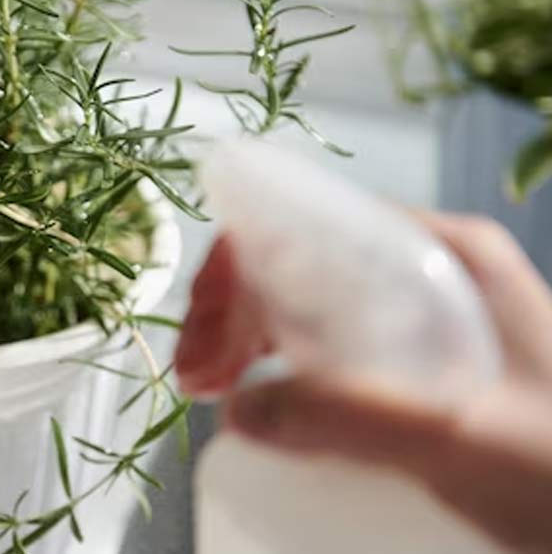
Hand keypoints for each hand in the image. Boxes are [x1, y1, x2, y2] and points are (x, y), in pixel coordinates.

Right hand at [177, 213, 551, 552]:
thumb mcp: (461, 438)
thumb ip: (348, 416)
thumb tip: (242, 408)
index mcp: (443, 255)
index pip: (305, 223)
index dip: (236, 273)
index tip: (206, 345)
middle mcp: (432, 274)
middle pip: (297, 265)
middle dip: (231, 313)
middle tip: (198, 384)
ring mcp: (429, 323)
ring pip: (310, 308)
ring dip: (249, 342)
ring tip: (217, 398)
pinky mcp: (427, 373)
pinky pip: (334, 355)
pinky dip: (284, 373)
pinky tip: (267, 412)